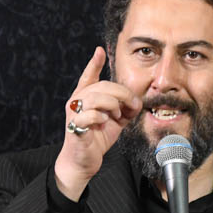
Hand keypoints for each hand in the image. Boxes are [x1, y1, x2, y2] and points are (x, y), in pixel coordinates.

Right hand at [53, 46, 142, 200]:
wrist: (84, 161)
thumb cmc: (97, 138)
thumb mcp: (115, 120)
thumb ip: (125, 108)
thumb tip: (137, 101)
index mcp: (86, 96)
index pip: (88, 76)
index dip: (94, 63)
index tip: (100, 51)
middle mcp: (77, 101)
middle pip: (101, 86)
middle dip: (121, 93)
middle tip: (132, 105)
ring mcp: (74, 114)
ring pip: (96, 98)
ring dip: (112, 105)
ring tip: (117, 116)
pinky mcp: (74, 127)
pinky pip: (88, 116)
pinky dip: (100, 117)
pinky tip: (104, 123)